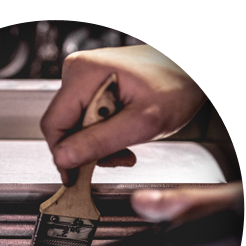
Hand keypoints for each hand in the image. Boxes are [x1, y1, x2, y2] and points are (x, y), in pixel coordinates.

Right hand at [41, 45, 206, 185]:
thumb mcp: (141, 122)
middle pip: (65, 127)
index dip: (62, 156)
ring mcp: (85, 79)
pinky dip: (103, 136)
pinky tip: (122, 137)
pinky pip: (87, 120)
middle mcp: (78, 72)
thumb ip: (100, 142)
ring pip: (76, 127)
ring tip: (126, 149)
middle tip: (117, 159)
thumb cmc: (177, 84)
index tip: (74, 177)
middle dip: (88, 151)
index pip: (53, 125)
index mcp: (84, 74)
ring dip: (98, 146)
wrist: (192, 68)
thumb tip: (64, 158)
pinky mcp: (93, 87)